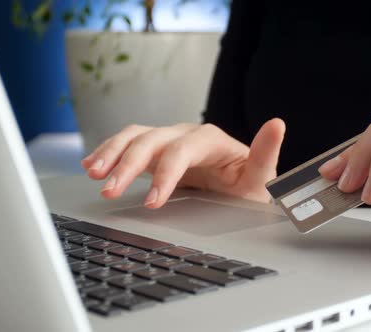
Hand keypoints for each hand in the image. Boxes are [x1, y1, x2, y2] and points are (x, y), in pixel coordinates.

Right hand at [81, 119, 284, 207]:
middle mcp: (187, 134)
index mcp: (211, 140)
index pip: (181, 151)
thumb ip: (266, 153)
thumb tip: (277, 124)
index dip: (164, 174)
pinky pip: (128, 145)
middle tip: (110, 190)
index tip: (153, 201)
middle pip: (151, 141)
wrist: (238, 190)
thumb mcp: (261, 176)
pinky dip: (109, 152)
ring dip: (111, 154)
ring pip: (134, 137)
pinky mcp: (156, 151)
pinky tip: (93, 165)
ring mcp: (169, 140)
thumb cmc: (249, 186)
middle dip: (127, 166)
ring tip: (93, 173)